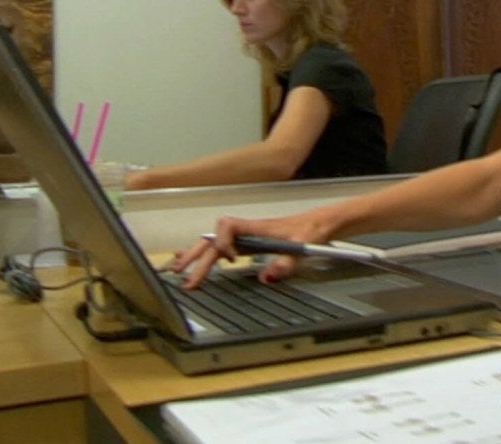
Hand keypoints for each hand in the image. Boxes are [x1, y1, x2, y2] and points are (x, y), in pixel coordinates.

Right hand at [168, 214, 309, 287]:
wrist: (322, 222)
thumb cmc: (312, 229)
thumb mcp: (303, 246)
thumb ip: (286, 262)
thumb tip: (266, 277)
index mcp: (257, 227)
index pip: (227, 226)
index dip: (224, 242)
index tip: (230, 259)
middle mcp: (247, 231)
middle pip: (214, 238)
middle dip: (196, 256)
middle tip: (182, 276)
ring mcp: (246, 237)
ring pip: (214, 243)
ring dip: (196, 256)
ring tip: (178, 270)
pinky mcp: (249, 245)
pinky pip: (222, 248)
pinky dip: (206, 254)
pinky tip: (194, 261)